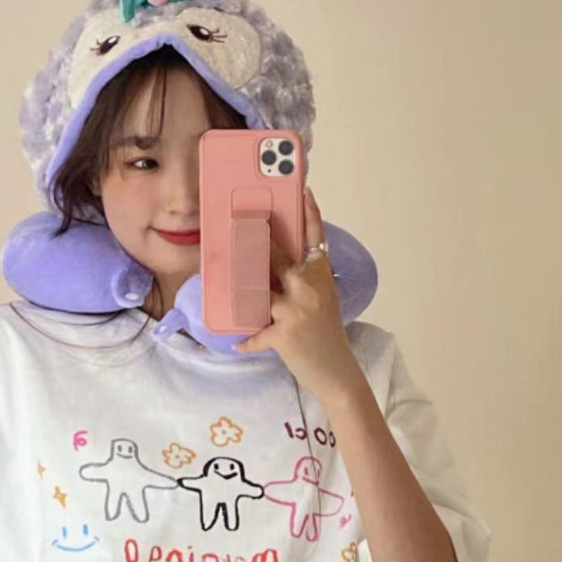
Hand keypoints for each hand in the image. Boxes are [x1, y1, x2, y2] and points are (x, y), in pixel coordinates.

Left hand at [233, 187, 363, 400]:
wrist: (337, 372)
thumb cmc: (325, 335)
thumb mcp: (322, 299)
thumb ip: (302, 280)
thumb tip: (269, 266)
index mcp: (321, 275)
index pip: (315, 238)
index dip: (309, 212)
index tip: (303, 189)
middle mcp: (310, 287)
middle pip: (277, 257)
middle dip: (257, 241)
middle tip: (241, 223)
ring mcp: (296, 310)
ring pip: (259, 290)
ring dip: (241, 286)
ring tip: (225, 275)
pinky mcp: (283, 333)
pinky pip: (256, 334)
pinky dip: (247, 341)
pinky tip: (236, 342)